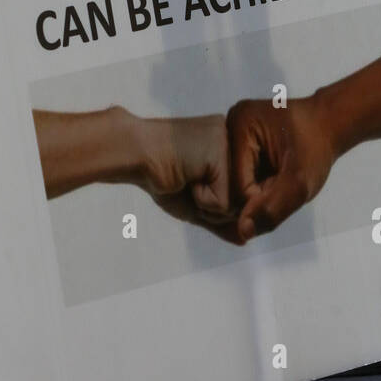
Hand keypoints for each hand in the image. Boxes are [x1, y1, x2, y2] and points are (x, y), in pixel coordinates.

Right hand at [133, 113, 241, 241]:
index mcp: (232, 146)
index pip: (242, 192)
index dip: (214, 202)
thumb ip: (220, 220)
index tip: (189, 181)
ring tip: (186, 179)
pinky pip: (225, 203)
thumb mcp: (195, 203)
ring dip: (207, 205)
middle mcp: (237, 140)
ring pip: (237, 203)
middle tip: (187, 182)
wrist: (134, 154)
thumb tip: (245, 240)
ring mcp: (232, 145)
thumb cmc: (160, 176)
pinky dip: (201, 200)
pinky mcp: (222, 156)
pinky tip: (186, 177)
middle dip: (212, 206)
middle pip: (243, 199)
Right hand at [226, 95, 337, 242]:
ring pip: (232, 181)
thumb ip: (273, 208)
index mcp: (238, 124)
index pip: (235, 184)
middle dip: (256, 195)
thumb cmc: (317, 147)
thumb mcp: (300, 182)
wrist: (327, 124)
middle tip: (281, 191)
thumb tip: (243, 232)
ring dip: (255, 191)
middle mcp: (226, 125)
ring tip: (278, 184)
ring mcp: (229, 132)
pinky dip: (255, 183)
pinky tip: (270, 180)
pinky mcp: (236, 140)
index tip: (283, 195)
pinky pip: (237, 173)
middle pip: (230, 182)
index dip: (259, 200)